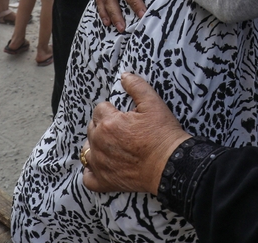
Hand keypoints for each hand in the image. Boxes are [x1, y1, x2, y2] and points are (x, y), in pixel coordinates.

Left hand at [82, 73, 190, 194]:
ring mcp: (99, 164)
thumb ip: (137, 86)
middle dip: (104, 125)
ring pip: (86, 150)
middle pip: (92, 127)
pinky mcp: (104, 182)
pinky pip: (87, 177)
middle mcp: (99, 143)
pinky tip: (102, 165)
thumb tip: (124, 75)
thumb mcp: (154, 103)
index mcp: (108, 123)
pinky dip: (92, 171)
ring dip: (96, 145)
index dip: (113, 109)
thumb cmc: (163, 134)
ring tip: (112, 144)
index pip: (100, 109)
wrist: (171, 164)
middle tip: (123, 128)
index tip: (126, 115)